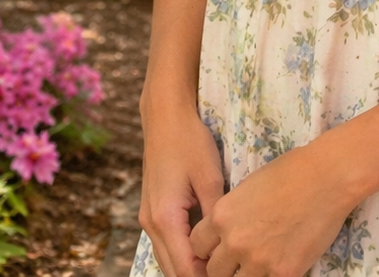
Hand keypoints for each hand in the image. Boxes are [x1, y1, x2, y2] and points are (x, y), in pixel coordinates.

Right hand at [138, 103, 225, 276]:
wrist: (165, 118)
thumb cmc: (190, 142)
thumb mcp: (210, 179)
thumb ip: (215, 217)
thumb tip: (226, 246)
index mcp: (165, 219)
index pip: (184, 269)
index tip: (230, 273)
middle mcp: (151, 225)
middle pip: (172, 271)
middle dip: (198, 276)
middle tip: (229, 270)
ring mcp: (147, 219)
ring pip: (166, 259)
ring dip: (189, 267)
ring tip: (220, 263)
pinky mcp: (151, 211)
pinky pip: (165, 244)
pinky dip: (182, 253)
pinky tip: (205, 248)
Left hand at [189, 140, 354, 276]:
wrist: (327, 177)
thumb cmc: (292, 171)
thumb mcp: (249, 186)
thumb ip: (233, 213)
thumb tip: (227, 232)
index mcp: (223, 214)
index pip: (197, 246)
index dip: (207, 248)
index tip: (218, 249)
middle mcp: (235, 241)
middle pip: (213, 271)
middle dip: (224, 266)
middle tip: (240, 259)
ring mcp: (258, 261)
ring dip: (245, 275)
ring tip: (259, 263)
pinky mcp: (283, 273)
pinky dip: (270, 276)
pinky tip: (278, 265)